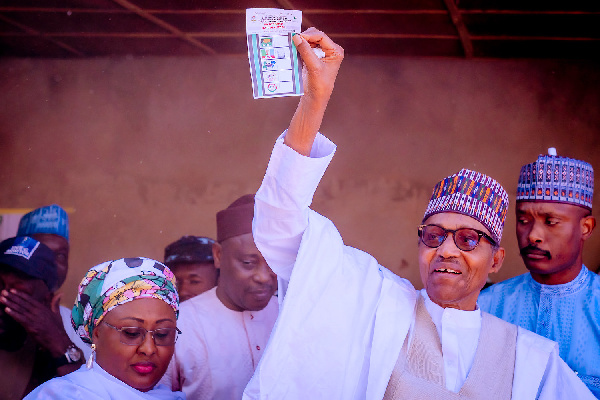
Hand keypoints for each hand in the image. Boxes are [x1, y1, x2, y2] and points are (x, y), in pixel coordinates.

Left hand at [0, 289, 71, 357]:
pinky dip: (13, 314)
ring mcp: (34, 318)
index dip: (20, 294)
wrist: (58, 340)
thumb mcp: (57, 313)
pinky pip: (20, 318)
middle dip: (12, 297)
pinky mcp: (31, 326)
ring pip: (20, 309)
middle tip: (3, 292)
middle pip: (23, 303)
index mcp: (43, 308)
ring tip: (2, 299)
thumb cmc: (57, 328)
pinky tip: (6, 310)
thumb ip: (55, 303)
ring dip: (10, 304)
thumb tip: (59, 293)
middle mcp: (38, 311)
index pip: (30, 299)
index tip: (12, 290)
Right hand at [285, 28, 343, 154]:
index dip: (309, 35)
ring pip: (308, 41)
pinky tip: (292, 49)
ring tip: (292, 44)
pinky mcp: (312, 57)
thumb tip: (296, 37)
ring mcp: (320, 53)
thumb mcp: (314, 67)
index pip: (322, 37)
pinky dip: (298, 48)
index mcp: (335, 51)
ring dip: (300, 42)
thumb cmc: (319, 85)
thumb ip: (306, 51)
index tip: (298, 37)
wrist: (315, 97)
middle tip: (293, 40)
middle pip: (315, 36)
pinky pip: (304, 47)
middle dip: (304, 38)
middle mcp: (329, 50)